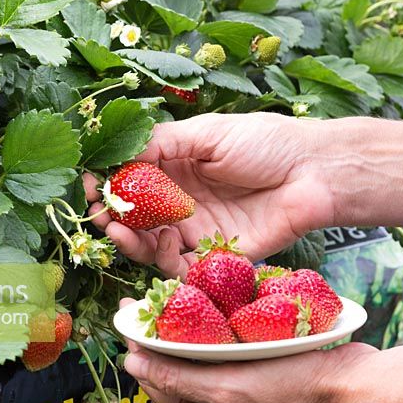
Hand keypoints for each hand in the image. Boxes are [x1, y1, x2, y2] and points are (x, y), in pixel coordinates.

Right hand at [83, 113, 334, 276]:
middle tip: (100, 217)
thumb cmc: (266, 143)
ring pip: (153, 245)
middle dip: (113, 218)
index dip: (107, 185)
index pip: (130, 180)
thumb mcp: (208, 133)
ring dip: (132, 241)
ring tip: (121, 232)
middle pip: (136, 218)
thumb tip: (119, 156)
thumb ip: (163, 144)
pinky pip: (183, 268)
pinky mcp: (217, 255)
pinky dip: (165, 261)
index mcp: (178, 167)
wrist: (314, 173)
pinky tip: (165, 242)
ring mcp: (198, 229)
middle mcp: (182, 201)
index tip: (88, 186)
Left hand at [118, 294, 385, 402]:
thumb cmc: (294, 392)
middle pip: (175, 372)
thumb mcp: (228, 387)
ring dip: (187, 335)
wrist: (349, 390)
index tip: (131, 313)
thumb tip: (134, 365)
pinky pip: (224, 359)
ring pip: (199, 364)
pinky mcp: (256, 385)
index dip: (140, 347)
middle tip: (153, 303)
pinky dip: (215, 339)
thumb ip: (177, 377)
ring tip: (178, 304)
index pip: (156, 382)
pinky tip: (215, 318)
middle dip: (162, 339)